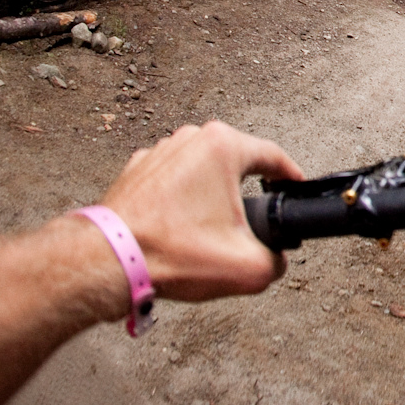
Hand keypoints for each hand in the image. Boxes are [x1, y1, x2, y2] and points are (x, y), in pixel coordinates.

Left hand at [101, 121, 302, 300]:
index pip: (273, 156)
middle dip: (248, 190)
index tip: (296, 189)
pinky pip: (174, 182)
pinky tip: (182, 230)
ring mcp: (160, 152)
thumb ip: (278, 260)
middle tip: (252, 222)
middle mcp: (190, 138)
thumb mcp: (248, 266)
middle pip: (237, 163)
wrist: (108, 263)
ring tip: (213, 231)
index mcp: (222, 146)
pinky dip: (183, 201)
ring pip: (204, 171)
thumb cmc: (169, 253)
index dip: (291, 176)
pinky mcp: (137, 171)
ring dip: (213, 196)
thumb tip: (275, 258)